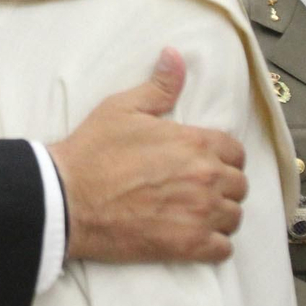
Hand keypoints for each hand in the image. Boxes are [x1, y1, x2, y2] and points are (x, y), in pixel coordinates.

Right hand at [48, 49, 247, 262]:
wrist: (67, 199)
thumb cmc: (93, 152)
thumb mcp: (122, 108)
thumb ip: (159, 86)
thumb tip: (175, 55)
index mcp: (195, 142)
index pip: (235, 151)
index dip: (221, 156)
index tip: (204, 162)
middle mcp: (205, 177)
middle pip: (239, 185)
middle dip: (223, 186)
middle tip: (198, 188)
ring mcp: (199, 214)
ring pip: (234, 217)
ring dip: (220, 215)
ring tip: (197, 213)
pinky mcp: (188, 246)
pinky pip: (223, 249)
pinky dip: (214, 245)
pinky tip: (195, 238)